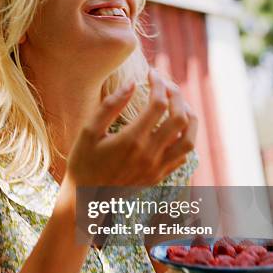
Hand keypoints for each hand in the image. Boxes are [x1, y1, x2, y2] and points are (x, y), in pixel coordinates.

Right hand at [66, 68, 196, 186]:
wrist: (86, 199)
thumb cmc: (84, 161)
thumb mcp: (88, 131)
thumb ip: (110, 106)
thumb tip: (132, 84)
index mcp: (131, 140)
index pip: (158, 104)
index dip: (158, 83)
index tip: (151, 73)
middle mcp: (149, 154)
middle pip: (180, 117)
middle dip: (176, 95)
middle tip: (166, 85)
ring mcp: (157, 168)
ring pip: (189, 139)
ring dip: (189, 117)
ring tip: (178, 104)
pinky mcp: (159, 176)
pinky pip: (183, 156)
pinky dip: (184, 137)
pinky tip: (173, 128)